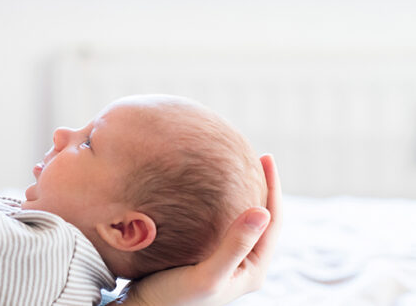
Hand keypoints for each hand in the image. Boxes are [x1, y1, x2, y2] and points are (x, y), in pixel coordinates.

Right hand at [119, 154, 282, 305]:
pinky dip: (219, 204)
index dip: (273, 188)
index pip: (273, 221)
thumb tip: (263, 211)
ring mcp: (224, 263)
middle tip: (254, 156)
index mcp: (253, 270)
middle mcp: (243, 266)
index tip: (266, 156)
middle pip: (260, 220)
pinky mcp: (204, 259)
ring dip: (240, 195)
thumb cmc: (173, 299)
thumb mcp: (207, 274)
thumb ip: (235, 245)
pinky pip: (219, 225)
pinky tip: (203, 192)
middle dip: (260, 188)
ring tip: (232, 169)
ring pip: (239, 222)